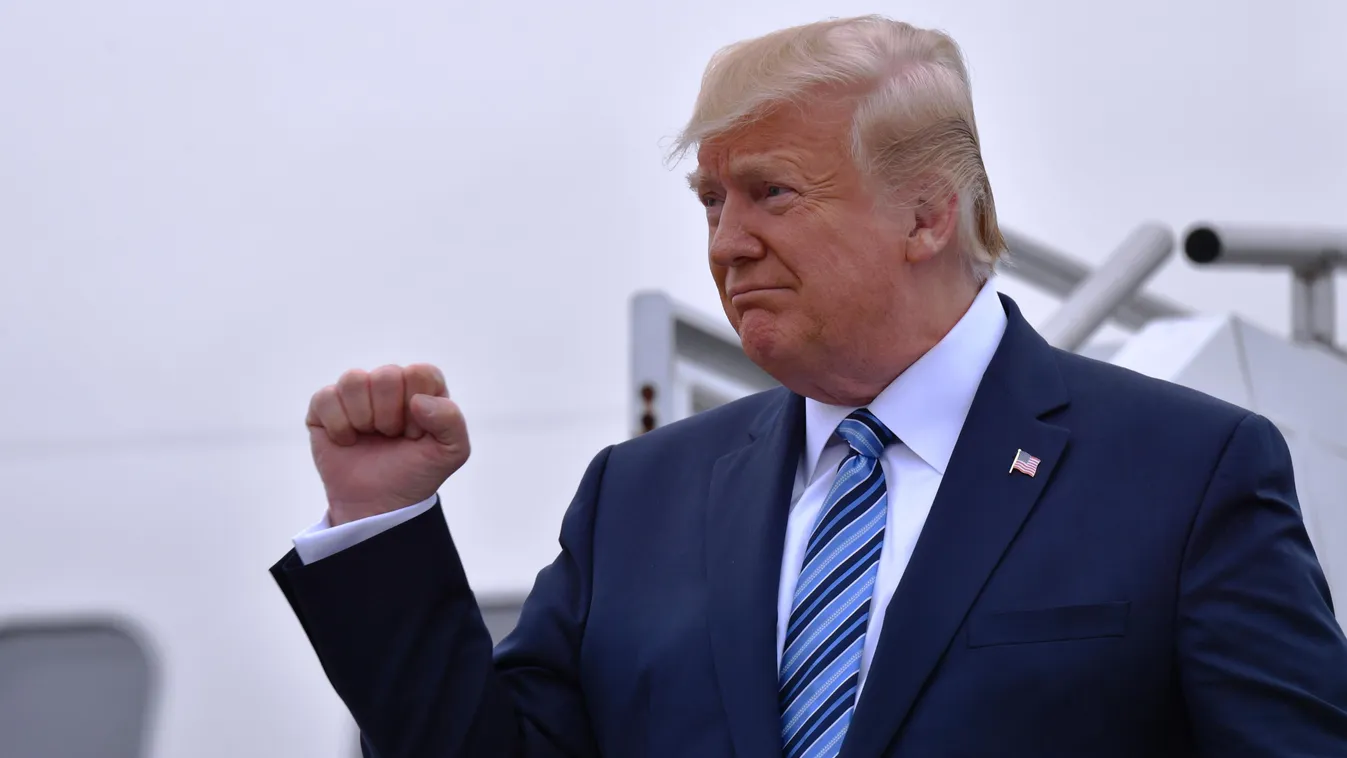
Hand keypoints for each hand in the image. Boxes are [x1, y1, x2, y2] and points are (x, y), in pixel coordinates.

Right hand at [305, 364, 469, 525]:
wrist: (378, 505)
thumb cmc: (415, 474)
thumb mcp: (451, 453)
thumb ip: (451, 421)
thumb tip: (417, 401)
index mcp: (422, 388)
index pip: (421, 373)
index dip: (418, 408)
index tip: (416, 434)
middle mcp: (389, 384)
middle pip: (386, 375)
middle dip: (389, 415)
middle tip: (390, 436)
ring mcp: (356, 393)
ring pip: (353, 380)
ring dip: (363, 418)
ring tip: (369, 436)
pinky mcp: (325, 406)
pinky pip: (326, 397)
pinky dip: (338, 426)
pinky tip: (347, 441)